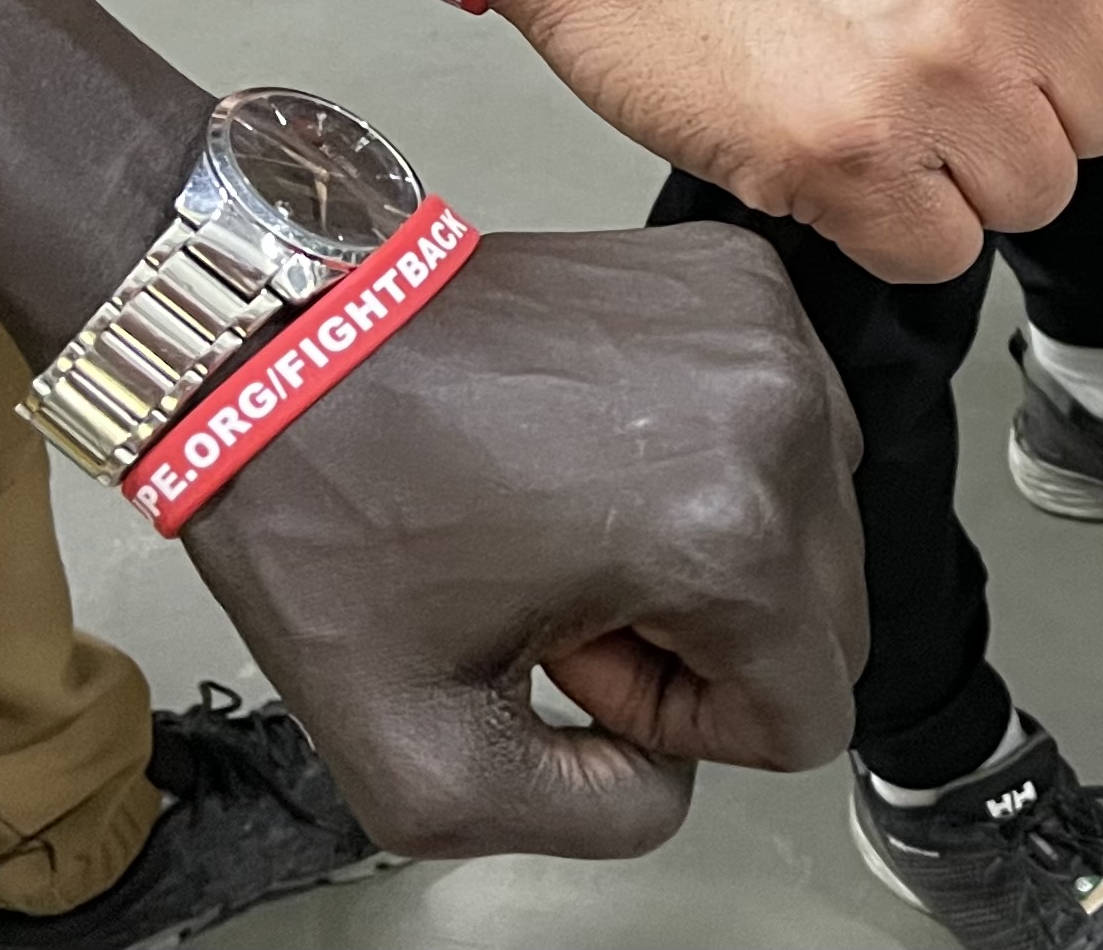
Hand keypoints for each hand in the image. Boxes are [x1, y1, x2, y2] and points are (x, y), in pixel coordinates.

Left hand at [183, 223, 867, 856]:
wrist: (274, 345)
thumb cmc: (333, 511)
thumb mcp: (419, 764)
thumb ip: (586, 820)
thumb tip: (667, 775)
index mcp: (722, 532)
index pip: (811, 711)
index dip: (685, 722)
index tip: (578, 659)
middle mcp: (775, 415)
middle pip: (827, 615)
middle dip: (705, 637)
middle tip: (566, 595)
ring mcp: (766, 331)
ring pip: (817, 518)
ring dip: (716, 545)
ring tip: (574, 517)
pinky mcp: (739, 282)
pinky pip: (786, 422)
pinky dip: (712, 455)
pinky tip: (597, 449)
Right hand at [489, 0, 1102, 282]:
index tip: (1037, 34)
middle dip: (1020, 105)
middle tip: (910, 46)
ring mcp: (939, 60)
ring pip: (1034, 195)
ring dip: (956, 171)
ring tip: (862, 86)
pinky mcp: (850, 152)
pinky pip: (941, 252)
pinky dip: (888, 223)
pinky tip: (827, 139)